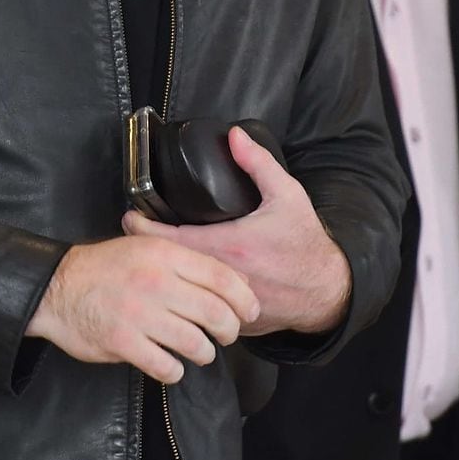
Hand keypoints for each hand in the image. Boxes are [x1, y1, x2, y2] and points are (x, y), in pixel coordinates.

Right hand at [26, 236, 258, 383]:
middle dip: (229, 330)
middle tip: (225, 336)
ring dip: (203, 353)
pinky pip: (166, 366)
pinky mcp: (123, 342)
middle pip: (215, 313)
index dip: (244, 298)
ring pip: (195, 343)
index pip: (221, 277)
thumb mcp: (148, 249)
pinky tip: (170, 366)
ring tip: (199, 352)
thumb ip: (188, 262)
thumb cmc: (107, 269)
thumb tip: (236, 280)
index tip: (251, 312)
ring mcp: (139, 314)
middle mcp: (156, 282)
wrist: (56, 288)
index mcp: (165, 255)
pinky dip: (174, 371)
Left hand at [121, 126, 350, 335]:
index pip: (170, 240)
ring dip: (166, 276)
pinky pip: (201, 310)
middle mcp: (223, 278)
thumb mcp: (287, 195)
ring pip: (182, 291)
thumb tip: (234, 136)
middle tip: (135, 235)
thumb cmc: (306, 243)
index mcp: (229, 246)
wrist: (327, 290)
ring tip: (152, 259)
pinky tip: (182, 285)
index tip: (130, 217)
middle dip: (147, 250)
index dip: (142, 228)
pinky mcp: (231, 323)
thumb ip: (258, 164)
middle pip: (168, 266)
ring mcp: (225, 305)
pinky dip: (190, 297)